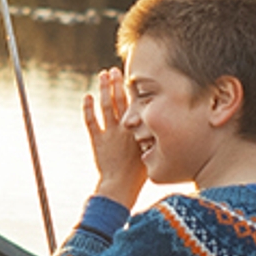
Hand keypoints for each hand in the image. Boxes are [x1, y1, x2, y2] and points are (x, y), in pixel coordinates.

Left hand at [81, 69, 146, 202]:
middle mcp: (125, 127)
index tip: (132, 77)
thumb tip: (168, 127)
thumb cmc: (139, 173)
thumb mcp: (153, 151)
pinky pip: (91, 121)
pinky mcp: (97, 140)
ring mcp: (110, 133)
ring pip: (106, 106)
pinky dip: (88, 108)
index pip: (137, 104)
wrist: (121, 185)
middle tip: (114, 70)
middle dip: (117, 83)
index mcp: (140, 128)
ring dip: (103, 89)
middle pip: (121, 100)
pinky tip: (86, 96)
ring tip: (101, 75)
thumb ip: (156, 137)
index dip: (133, 89)